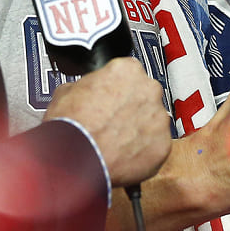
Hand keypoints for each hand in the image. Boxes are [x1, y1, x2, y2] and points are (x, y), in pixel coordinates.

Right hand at [45, 56, 170, 186]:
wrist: (73, 161)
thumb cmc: (69, 127)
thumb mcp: (66, 91)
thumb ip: (87, 84)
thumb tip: (87, 89)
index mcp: (128, 70)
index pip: (129, 73)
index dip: (117, 89)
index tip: (111, 99)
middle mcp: (149, 89)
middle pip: (144, 96)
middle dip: (131, 108)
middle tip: (113, 123)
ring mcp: (159, 117)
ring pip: (152, 122)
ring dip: (139, 130)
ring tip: (116, 143)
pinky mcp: (163, 144)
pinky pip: (156, 146)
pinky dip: (143, 152)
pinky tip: (124, 156)